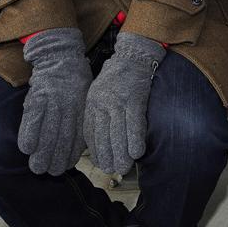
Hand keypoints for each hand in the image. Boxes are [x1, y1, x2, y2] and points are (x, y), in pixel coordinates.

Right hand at [18, 28, 92, 175]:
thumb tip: (81, 146)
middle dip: (55, 159)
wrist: (61, 54)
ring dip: (41, 153)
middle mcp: (68, 107)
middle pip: (62, 138)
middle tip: (49, 172)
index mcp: (82, 108)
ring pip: (47, 132)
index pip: (78, 136)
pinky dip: (29, 134)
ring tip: (37, 167)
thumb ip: (81, 119)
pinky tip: (27, 148)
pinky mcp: (37, 96)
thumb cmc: (75, 79)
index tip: (66, 166)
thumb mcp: (85, 98)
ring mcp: (52, 102)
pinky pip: (32, 119)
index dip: (71, 154)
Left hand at [84, 32, 165, 175]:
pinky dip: (135, 139)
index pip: (90, 131)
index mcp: (92, 102)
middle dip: (108, 155)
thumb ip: (96, 113)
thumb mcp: (97, 93)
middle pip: (103, 134)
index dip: (95, 150)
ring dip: (122, 152)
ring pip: (119, 132)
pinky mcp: (135, 98)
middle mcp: (102, 102)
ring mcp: (119, 100)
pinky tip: (137, 152)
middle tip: (112, 170)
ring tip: (124, 167)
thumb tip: (97, 141)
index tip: (100, 163)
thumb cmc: (115, 77)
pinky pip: (135, 122)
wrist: (132, 56)